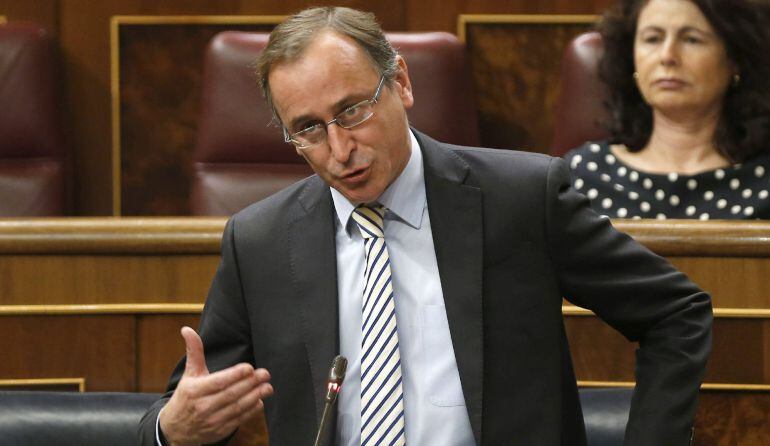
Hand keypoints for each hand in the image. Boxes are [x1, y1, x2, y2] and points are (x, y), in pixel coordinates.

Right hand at [159, 326, 272, 445]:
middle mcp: (203, 407)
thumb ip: (194, 351)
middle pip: (230, 394)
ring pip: (237, 407)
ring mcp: (211, 421)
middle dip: (250, 383)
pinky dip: (250, 411)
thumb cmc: (185, 396)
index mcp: (194, 390)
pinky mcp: (219, 431)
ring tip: (267, 387)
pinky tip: (260, 401)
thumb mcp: (189, 374)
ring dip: (254, 397)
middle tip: (265, 374)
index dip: (235, 375)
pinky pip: (238, 420)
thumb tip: (187, 329)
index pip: (218, 382)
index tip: (249, 367)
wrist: (174, 429)